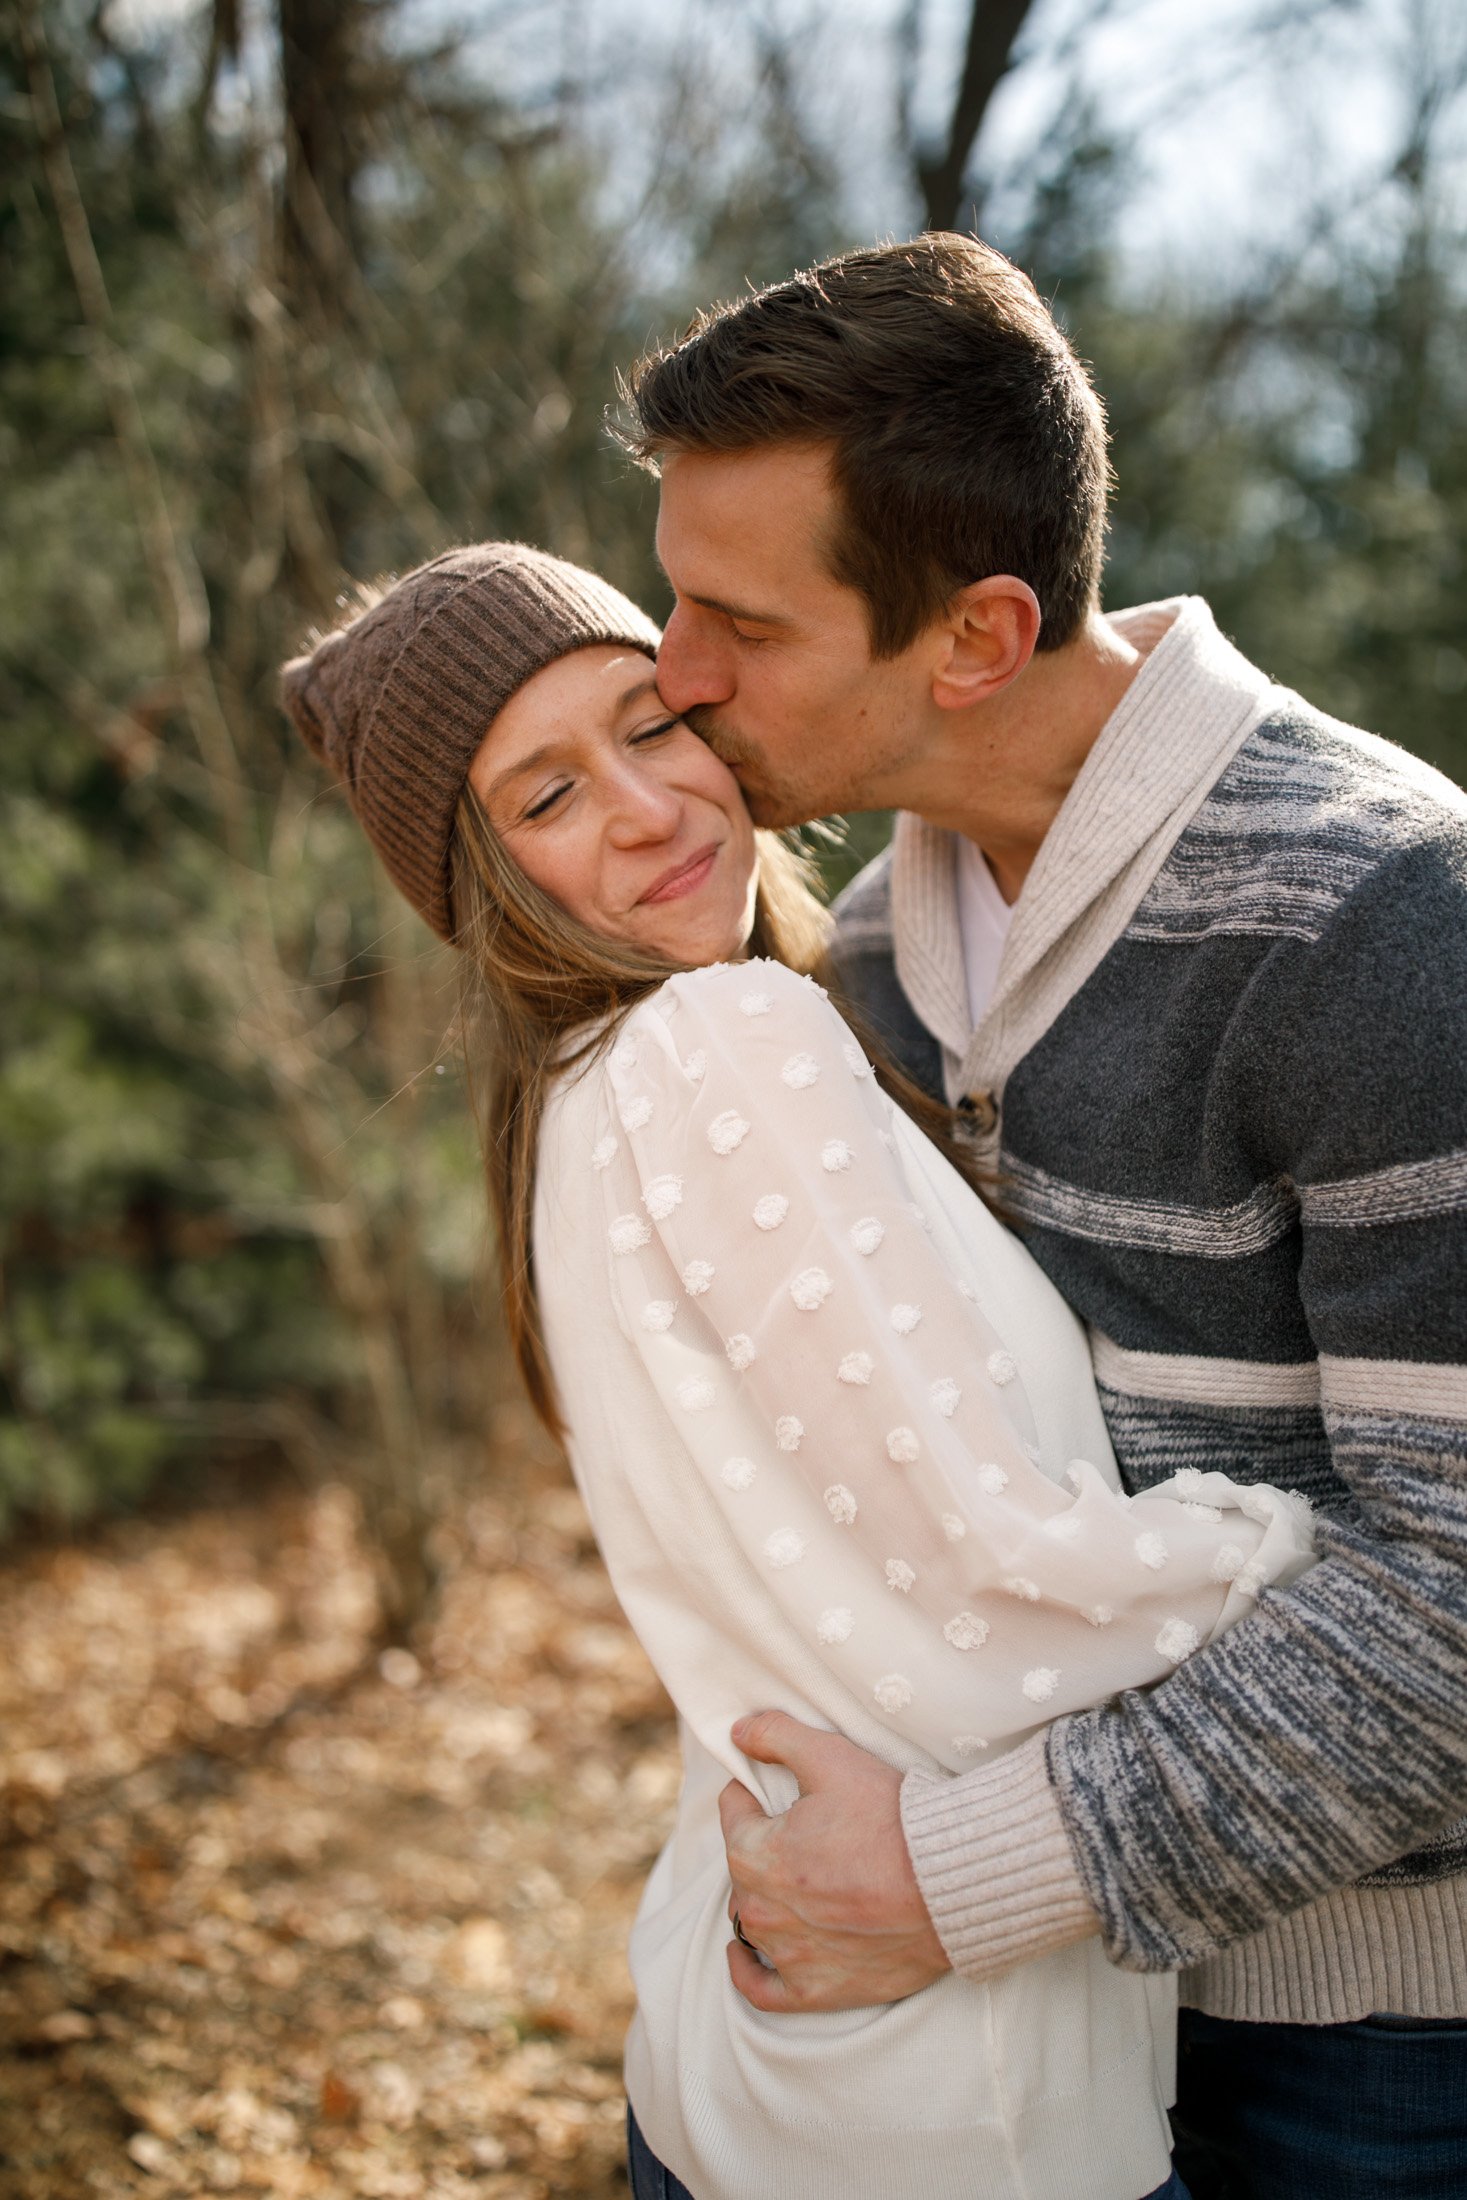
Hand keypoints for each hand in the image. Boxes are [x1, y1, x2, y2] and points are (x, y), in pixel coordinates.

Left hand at [719, 1709, 949, 2011]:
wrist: (950, 1884)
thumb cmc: (891, 1818)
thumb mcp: (831, 1757)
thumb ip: (775, 1736)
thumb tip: (736, 1732)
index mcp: (753, 1854)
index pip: (734, 1813)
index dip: (755, 1794)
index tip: (779, 1791)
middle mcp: (759, 1909)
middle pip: (744, 1869)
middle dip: (764, 1848)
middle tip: (805, 1835)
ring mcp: (787, 1954)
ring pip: (753, 1922)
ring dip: (766, 1900)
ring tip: (797, 1882)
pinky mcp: (816, 1990)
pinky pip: (761, 1990)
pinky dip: (749, 1972)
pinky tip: (745, 1956)